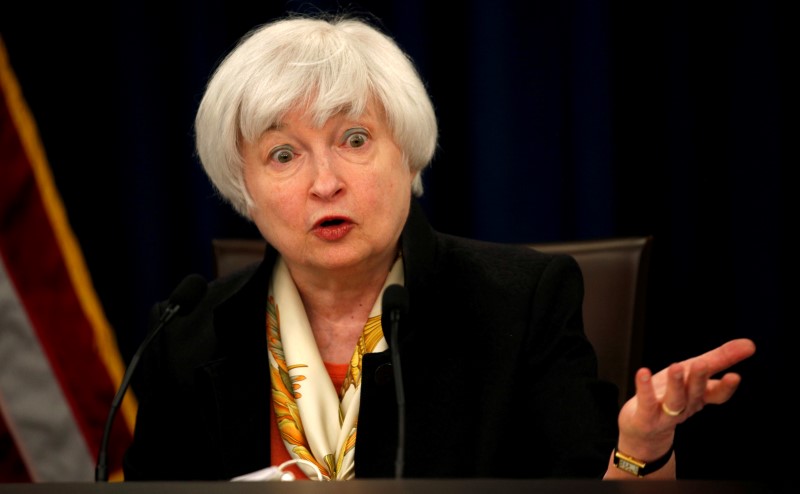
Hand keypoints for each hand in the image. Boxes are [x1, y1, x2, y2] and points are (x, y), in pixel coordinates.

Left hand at [616, 338, 755, 457]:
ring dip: (676, 384)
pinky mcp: (646, 417)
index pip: (717, 394)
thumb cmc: (671, 396)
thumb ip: (719, 359)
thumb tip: (750, 344)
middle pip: (695, 393)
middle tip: (702, 364)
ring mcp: (666, 414)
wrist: (645, 432)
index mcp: (699, 396)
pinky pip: (646, 402)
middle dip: (699, 379)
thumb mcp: (693, 374)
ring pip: (674, 400)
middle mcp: (685, 405)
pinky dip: (645, 388)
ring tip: (676, 366)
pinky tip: (642, 372)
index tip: (735, 376)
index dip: (726, 387)